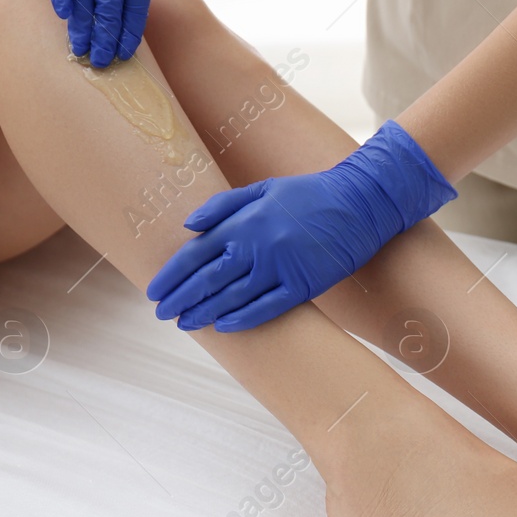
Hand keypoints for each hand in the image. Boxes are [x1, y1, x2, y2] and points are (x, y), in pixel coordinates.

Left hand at [147, 121, 456, 331]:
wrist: (361, 202)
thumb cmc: (310, 194)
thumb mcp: (264, 189)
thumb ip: (223, 206)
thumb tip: (188, 227)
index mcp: (245, 221)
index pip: (196, 253)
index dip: (172, 274)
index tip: (154, 291)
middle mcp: (258, 245)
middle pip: (207, 279)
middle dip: (180, 299)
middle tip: (162, 314)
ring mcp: (282, 267)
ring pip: (233, 297)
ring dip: (205, 313)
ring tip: (185, 324)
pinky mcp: (305, 284)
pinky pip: (267, 308)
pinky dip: (243, 319)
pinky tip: (223, 328)